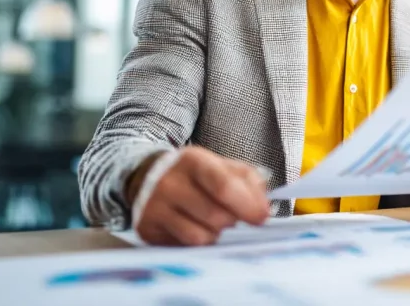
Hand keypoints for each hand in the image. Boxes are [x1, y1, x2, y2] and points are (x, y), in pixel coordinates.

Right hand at [129, 146, 270, 245]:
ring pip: (200, 237)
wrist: (148, 176)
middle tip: (232, 216)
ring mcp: (155, 208)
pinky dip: (198, 242)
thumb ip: (249, 182)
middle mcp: (170, 184)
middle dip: (232, 221)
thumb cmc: (196, 174)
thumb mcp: (222, 166)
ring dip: (216, 234)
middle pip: (215, 216)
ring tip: (213, 222)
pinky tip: (196, 228)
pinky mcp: (147, 230)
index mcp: (193, 161)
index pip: (224, 186)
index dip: (247, 205)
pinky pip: (184, 247)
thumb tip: (263, 210)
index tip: (261, 217)